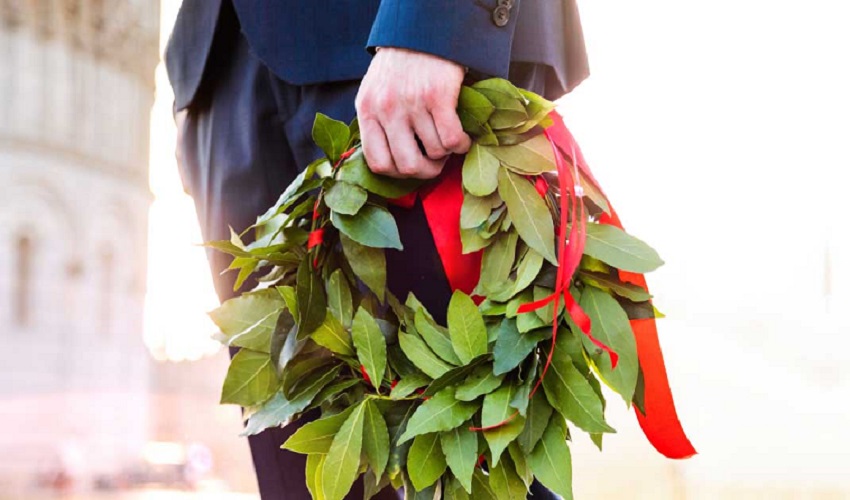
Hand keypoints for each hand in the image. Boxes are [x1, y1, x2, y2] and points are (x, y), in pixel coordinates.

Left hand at [356, 48, 471, 178]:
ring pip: (434, 153)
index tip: (411, 168)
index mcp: (367, 111)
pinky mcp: (438, 96)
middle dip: (425, 171)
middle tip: (435, 164)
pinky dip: (461, 145)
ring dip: (446, 155)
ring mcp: (412, 103)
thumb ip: (376, 123)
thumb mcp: (374, 93)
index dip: (397, 173)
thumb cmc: (398, 67)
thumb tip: (388, 161)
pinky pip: (451, 139)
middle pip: (407, 166)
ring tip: (448, 144)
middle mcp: (387, 109)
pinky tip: (462, 139)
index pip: (377, 163)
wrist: (421, 32)